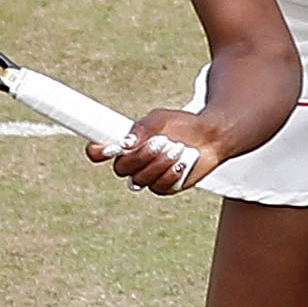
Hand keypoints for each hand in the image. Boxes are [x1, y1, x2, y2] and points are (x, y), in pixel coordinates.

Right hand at [91, 106, 213, 195]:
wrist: (210, 136)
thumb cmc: (182, 125)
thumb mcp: (160, 119)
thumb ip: (142, 128)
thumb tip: (125, 142)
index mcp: (125, 145)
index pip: (98, 152)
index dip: (97, 152)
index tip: (107, 147)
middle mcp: (133, 163)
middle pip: (120, 168)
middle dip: (140, 156)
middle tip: (160, 142)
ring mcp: (148, 177)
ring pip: (140, 179)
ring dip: (158, 163)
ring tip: (176, 148)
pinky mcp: (164, 187)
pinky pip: (158, 186)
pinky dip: (170, 174)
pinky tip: (181, 162)